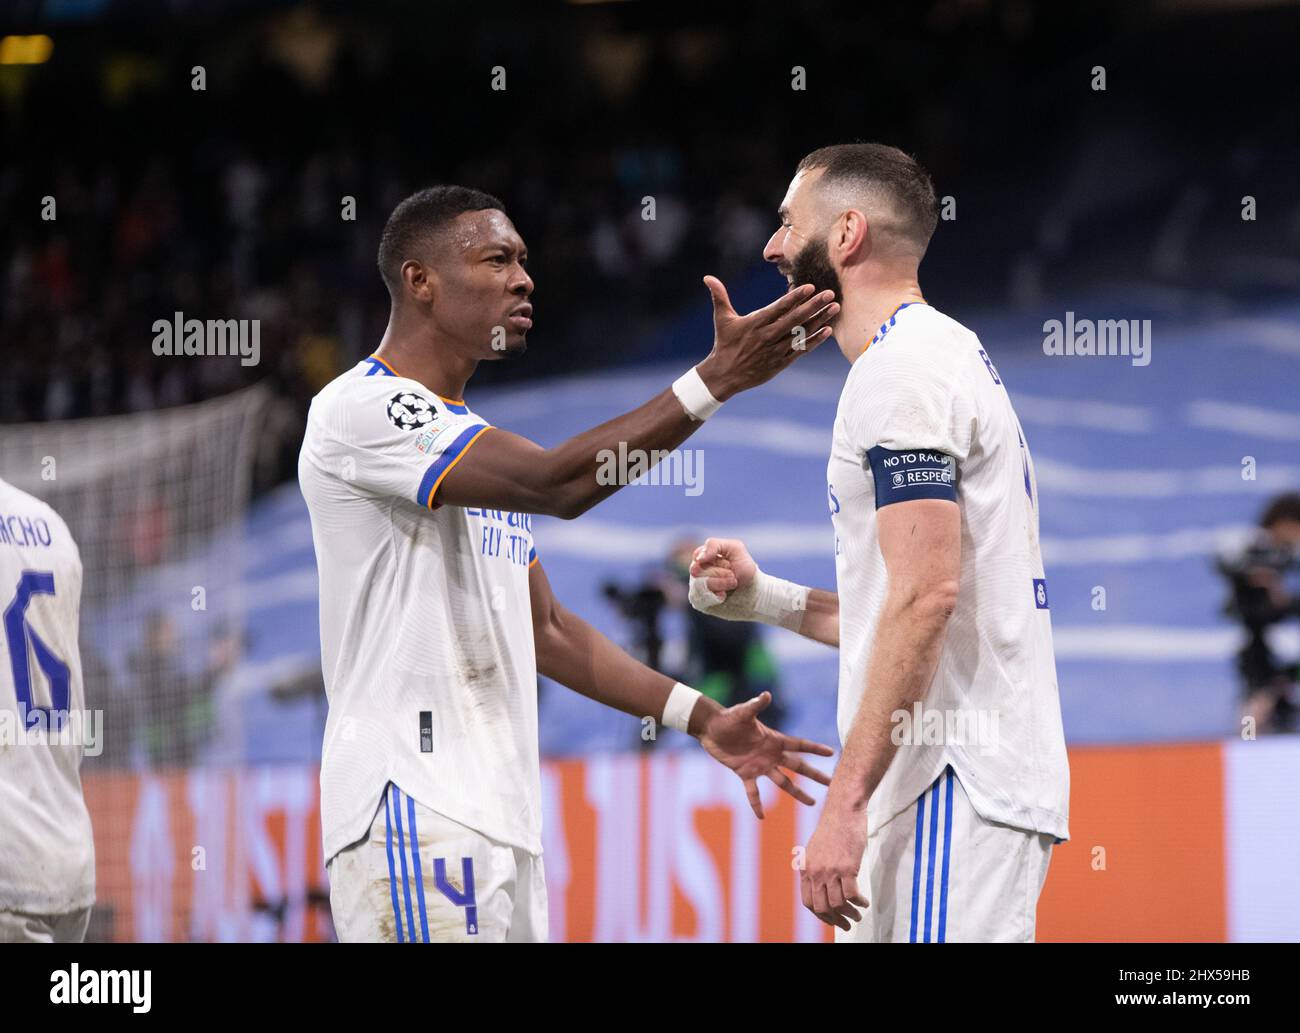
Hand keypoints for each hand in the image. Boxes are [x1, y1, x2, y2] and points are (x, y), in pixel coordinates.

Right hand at [689, 536, 757, 600]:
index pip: (698, 556)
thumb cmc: (744, 569)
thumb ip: (714, 545)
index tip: (729, 563)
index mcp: (702, 558)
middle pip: (698, 570)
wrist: (754, 592)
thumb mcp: (735, 548)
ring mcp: (696, 587)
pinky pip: (702, 598)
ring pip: (702, 583)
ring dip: (723, 583)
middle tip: (733, 575)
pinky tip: (724, 595)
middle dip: (721, 572)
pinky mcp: (699, 602)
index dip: (717, 560)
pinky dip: (718, 596)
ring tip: (732, 584)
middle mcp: (696, 572)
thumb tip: (698, 558)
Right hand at [696, 278, 837, 400]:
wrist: (724, 375)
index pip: (779, 307)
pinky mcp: (780, 362)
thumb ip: (719, 296)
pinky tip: (827, 330)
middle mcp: (768, 336)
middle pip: (795, 319)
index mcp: (756, 323)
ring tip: (834, 308)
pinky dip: (814, 341)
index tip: (810, 287)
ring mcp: (776, 350)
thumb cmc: (724, 344)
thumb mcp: (722, 319)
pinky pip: (801, 350)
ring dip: (819, 321)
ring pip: (801, 334)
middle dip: (814, 306)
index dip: (795, 297)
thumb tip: (707, 278)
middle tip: (830, 294)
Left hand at [697, 691, 832, 817]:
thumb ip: (755, 705)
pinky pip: (753, 792)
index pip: (799, 745)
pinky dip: (756, 804)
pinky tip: (761, 816)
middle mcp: (770, 754)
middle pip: (797, 766)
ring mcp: (759, 765)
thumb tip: (766, 694)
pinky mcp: (744, 773)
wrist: (711, 728)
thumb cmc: (728, 718)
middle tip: (831, 783)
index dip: (815, 749)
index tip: (831, 753)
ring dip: (797, 793)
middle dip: (814, 774)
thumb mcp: (743, 712)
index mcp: (774, 739)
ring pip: (783, 782)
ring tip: (812, 803)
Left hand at [801, 800, 869, 931]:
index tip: (831, 920)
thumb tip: (821, 888)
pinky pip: (852, 895)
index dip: (820, 915)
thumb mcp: (815, 849)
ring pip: (838, 904)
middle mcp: (815, 871)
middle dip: (835, 920)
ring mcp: (830, 870)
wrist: (843, 809)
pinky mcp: (847, 867)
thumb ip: (815, 868)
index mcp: (805, 868)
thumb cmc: (834, 827)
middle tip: (847, 924)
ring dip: (850, 913)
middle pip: (821, 907)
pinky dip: (860, 902)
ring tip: (858, 914)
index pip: (808, 902)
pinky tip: (865, 902)